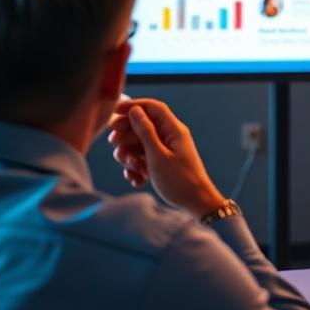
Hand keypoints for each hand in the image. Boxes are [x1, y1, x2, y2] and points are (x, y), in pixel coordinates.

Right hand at [108, 98, 226, 219]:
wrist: (195, 203)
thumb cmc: (179, 180)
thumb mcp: (157, 156)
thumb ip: (145, 132)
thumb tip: (136, 110)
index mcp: (174, 130)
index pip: (152, 107)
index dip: (133, 106)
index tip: (115, 111)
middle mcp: (170, 136)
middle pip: (142, 125)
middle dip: (126, 135)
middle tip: (114, 143)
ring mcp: (166, 150)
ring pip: (139, 144)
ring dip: (130, 155)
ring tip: (133, 168)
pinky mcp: (162, 162)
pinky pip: (143, 158)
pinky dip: (136, 167)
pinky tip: (137, 180)